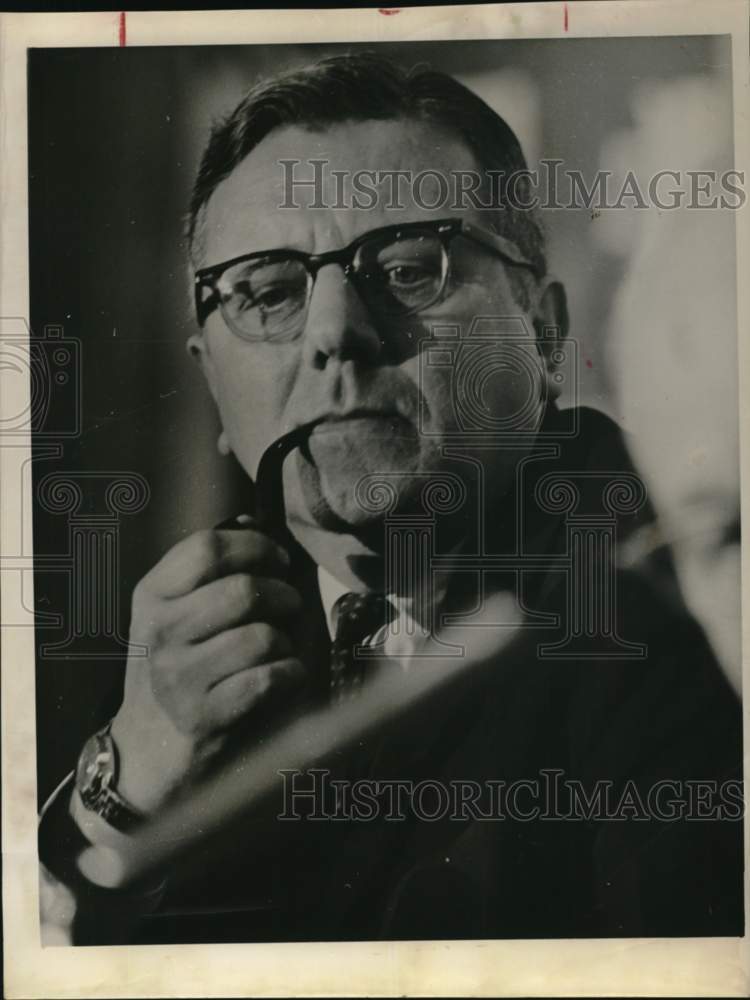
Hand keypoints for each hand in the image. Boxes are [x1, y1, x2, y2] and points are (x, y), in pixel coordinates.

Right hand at [110, 525, 303, 813]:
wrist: (151, 747)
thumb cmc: (181, 665)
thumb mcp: (177, 610)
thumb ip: (213, 567)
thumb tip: (254, 519)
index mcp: (152, 595)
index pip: (207, 547)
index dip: (257, 546)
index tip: (278, 560)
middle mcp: (159, 632)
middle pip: (242, 590)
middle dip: (283, 595)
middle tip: (289, 606)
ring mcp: (178, 678)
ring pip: (261, 636)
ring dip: (287, 640)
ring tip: (279, 648)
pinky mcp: (204, 718)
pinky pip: (270, 679)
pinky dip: (291, 674)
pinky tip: (284, 676)